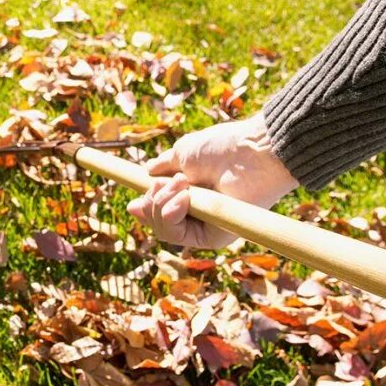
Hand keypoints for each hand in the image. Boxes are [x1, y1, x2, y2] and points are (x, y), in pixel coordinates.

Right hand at [127, 113, 298, 248]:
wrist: (252, 152)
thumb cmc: (222, 148)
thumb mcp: (182, 154)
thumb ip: (163, 168)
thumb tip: (146, 172)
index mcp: (189, 194)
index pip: (159, 209)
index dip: (145, 207)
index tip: (133, 203)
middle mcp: (197, 213)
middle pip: (157, 222)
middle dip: (151, 202)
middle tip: (165, 183)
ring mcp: (205, 226)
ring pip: (164, 231)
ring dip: (161, 205)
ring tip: (181, 184)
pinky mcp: (213, 237)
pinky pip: (179, 235)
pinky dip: (172, 215)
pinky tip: (184, 198)